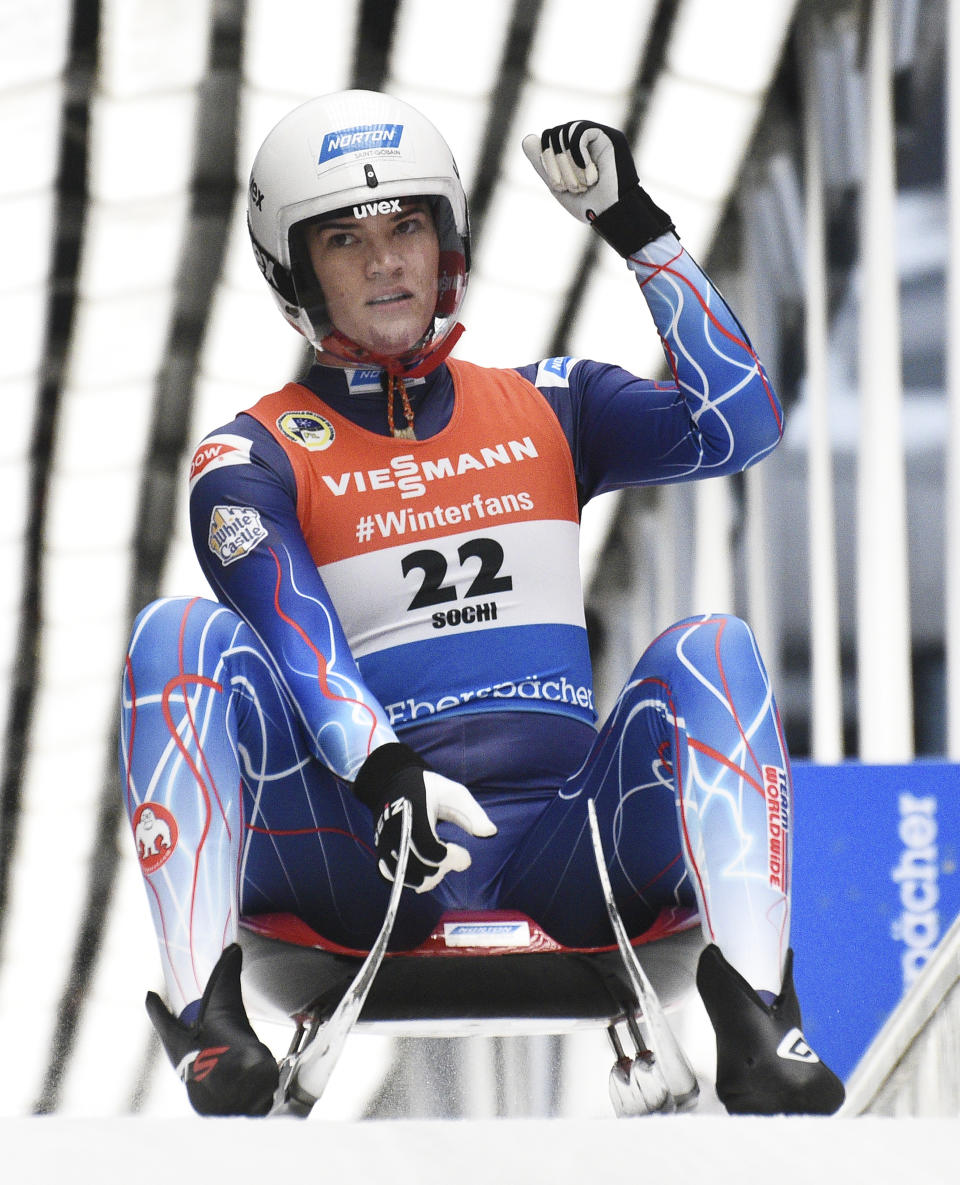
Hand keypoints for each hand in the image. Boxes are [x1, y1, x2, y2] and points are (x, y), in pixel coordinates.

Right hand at [353, 743, 496, 892]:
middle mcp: (395, 830)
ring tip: (441, 866)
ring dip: (426, 878)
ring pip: (403, 877)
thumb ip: (473, 814)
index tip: (466, 856)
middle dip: (442, 869)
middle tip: (455, 857)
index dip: (450, 859)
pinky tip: (425, 873)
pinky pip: (389, 876)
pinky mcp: (380, 850)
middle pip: (418, 867)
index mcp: (414, 813)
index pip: (428, 848)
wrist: (394, 781)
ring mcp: (384, 841)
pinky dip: (408, 880)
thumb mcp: (455, 793)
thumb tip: (490, 833)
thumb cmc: (429, 788)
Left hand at [522, 121, 673, 256]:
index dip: (546, 160)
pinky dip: (578, 156)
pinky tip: (590, 175)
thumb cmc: (588, 205)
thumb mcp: (558, 185)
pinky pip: (579, 132)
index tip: (559, 186)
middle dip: (557, 165)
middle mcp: (584, 139)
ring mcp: (597, 135)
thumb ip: (543, 164)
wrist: (611, 215)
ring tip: (583, 185)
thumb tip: (526, 139)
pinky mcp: (609, 136)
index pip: (548, 138)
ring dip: (569, 165)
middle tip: (572, 188)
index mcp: (572, 149)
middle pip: (554, 134)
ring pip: (565, 132)